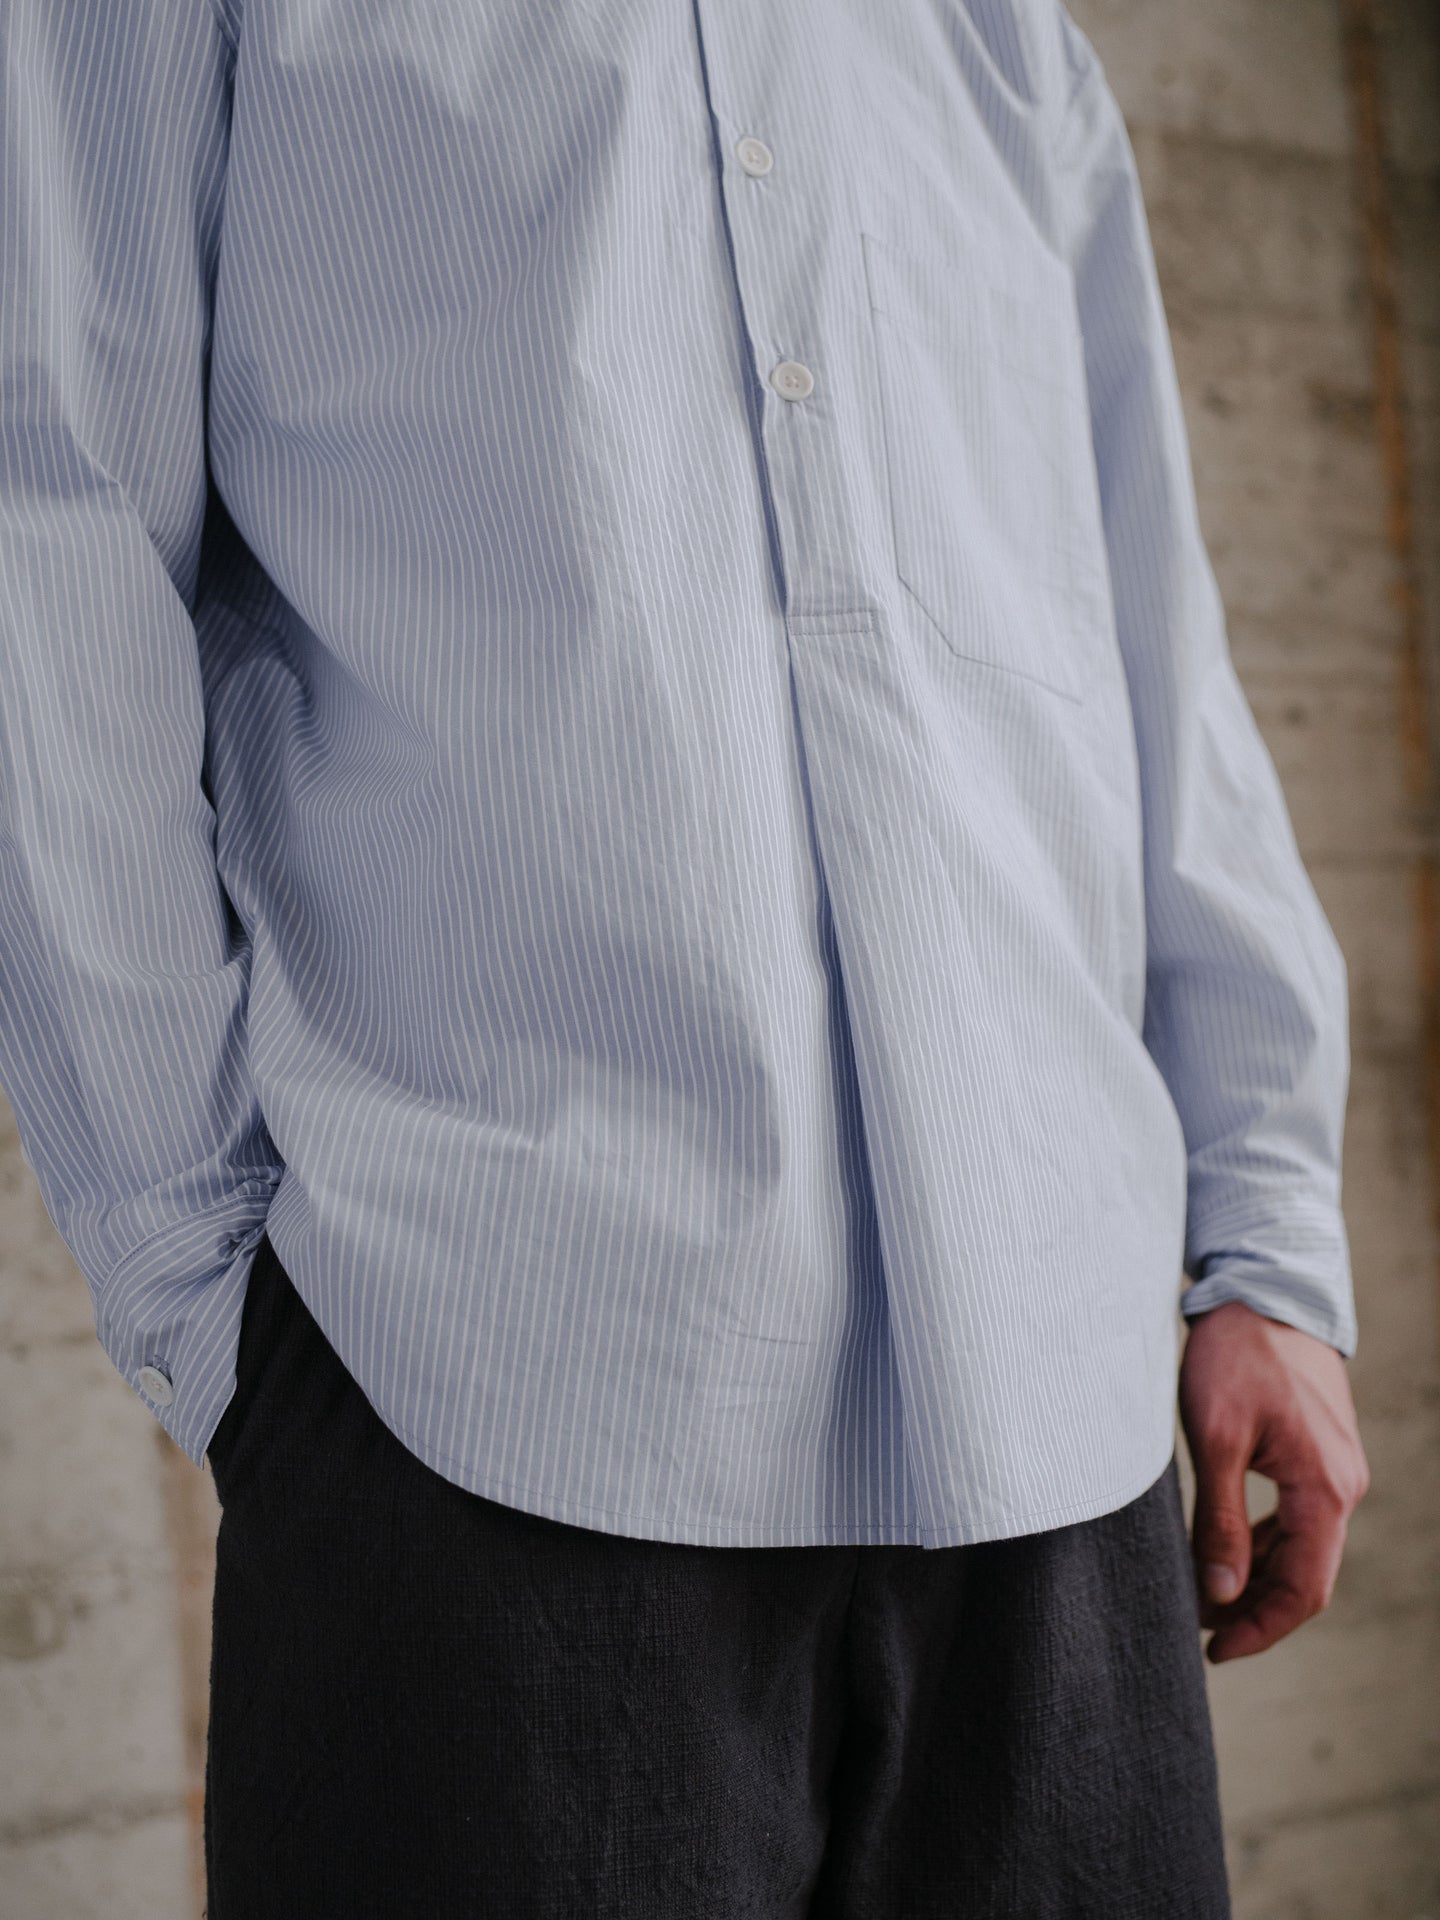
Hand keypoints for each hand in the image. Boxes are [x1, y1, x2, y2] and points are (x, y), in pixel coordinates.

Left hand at [1178, 1299, 1368, 1662]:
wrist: (1263, 1291)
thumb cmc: (1236, 1357)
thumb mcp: (1215, 1438)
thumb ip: (1218, 1520)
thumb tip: (1218, 1594)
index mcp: (1324, 1490)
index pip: (1303, 1591)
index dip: (1259, 1629)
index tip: (1214, 1650)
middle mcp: (1343, 1486)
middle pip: (1306, 1576)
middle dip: (1254, 1610)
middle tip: (1198, 1629)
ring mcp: (1336, 1469)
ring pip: (1302, 1549)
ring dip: (1258, 1578)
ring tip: (1203, 1596)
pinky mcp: (1319, 1453)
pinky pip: (1298, 1518)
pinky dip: (1264, 1543)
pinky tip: (1227, 1552)